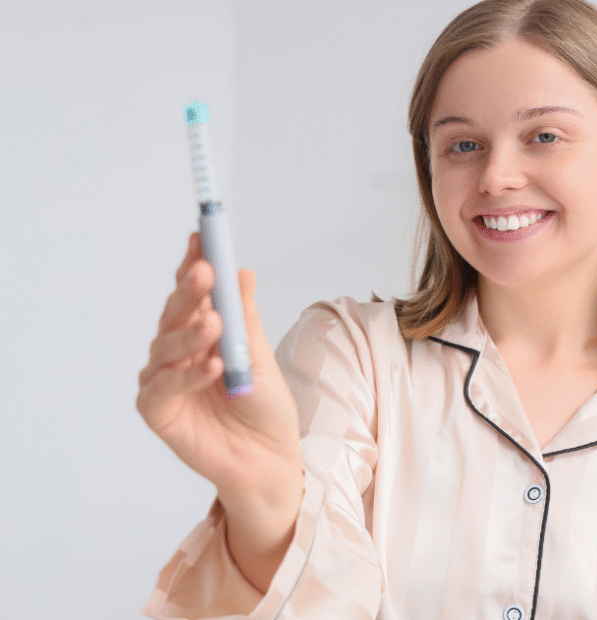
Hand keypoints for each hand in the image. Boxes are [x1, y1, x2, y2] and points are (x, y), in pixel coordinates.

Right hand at [137, 233, 302, 586]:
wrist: (268, 459)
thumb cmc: (265, 408)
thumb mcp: (261, 358)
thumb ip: (245, 319)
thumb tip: (242, 272)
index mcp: (202, 331)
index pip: (194, 292)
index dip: (195, 263)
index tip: (202, 237)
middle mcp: (177, 349)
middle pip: (176, 312)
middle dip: (190, 290)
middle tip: (206, 272)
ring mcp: (163, 378)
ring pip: (167, 346)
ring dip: (192, 334)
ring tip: (216, 326)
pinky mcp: (157, 410)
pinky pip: (166, 387)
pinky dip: (189, 375)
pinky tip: (214, 367)